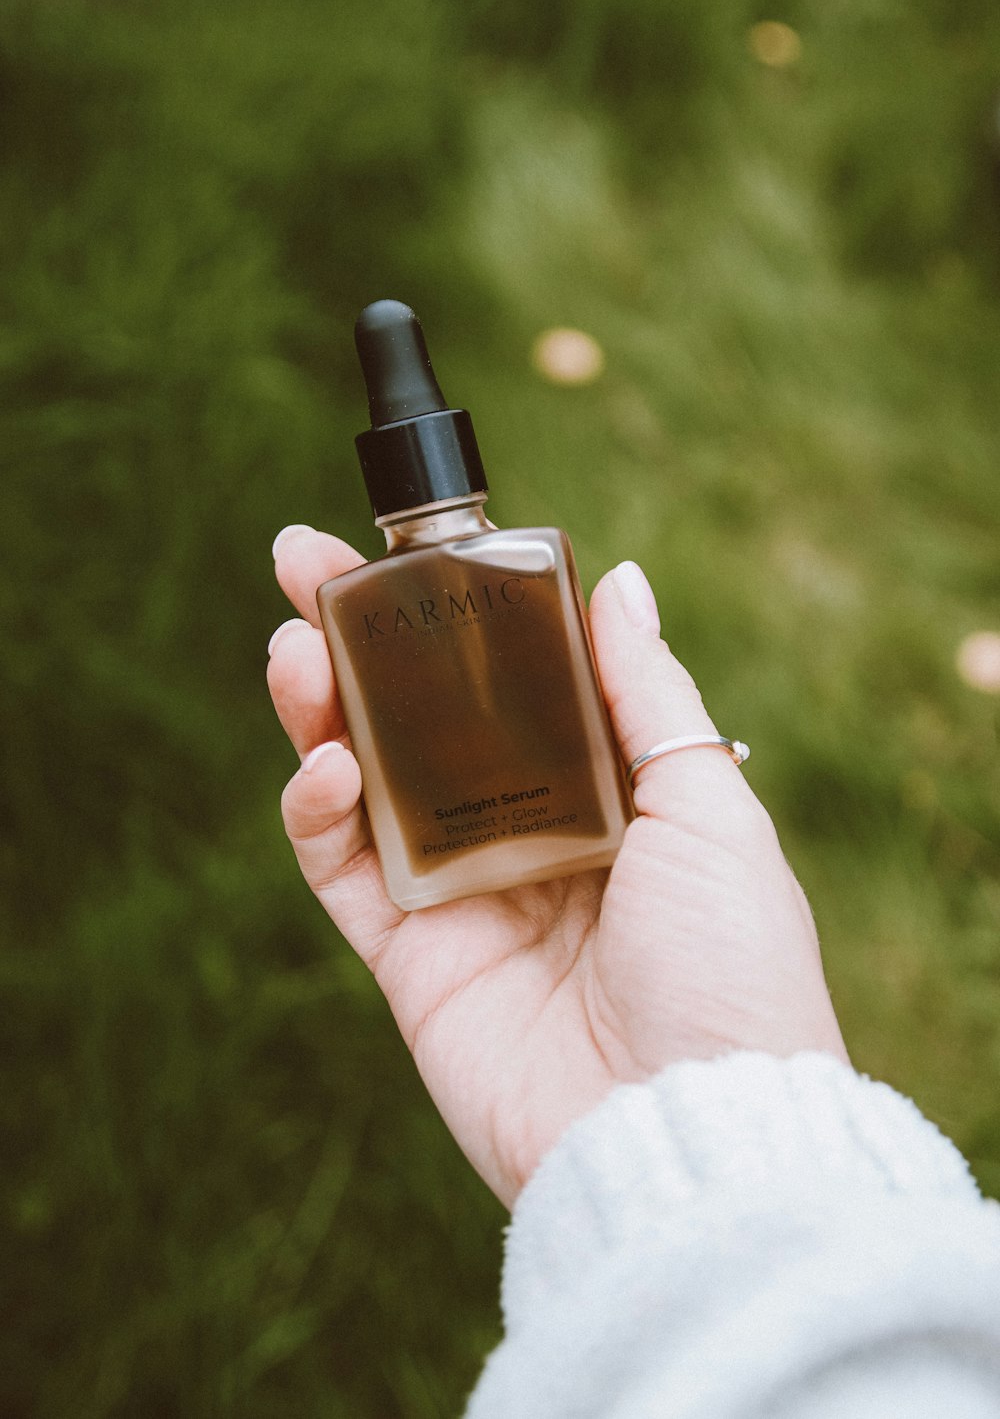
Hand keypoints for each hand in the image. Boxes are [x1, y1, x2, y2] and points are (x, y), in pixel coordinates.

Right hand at [268, 527, 848, 1207]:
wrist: (692, 1132)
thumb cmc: (728, 965)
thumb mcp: (707, 806)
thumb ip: (646, 693)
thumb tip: (620, 580)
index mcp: (604, 792)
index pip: (510, 681)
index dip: (456, 615)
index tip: (411, 550)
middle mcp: (525, 833)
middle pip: (420, 718)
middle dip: (358, 640)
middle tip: (300, 564)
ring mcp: (461, 895)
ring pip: (365, 782)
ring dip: (319, 707)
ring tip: (292, 648)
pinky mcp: (410, 960)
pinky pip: (341, 872)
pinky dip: (316, 812)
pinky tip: (326, 764)